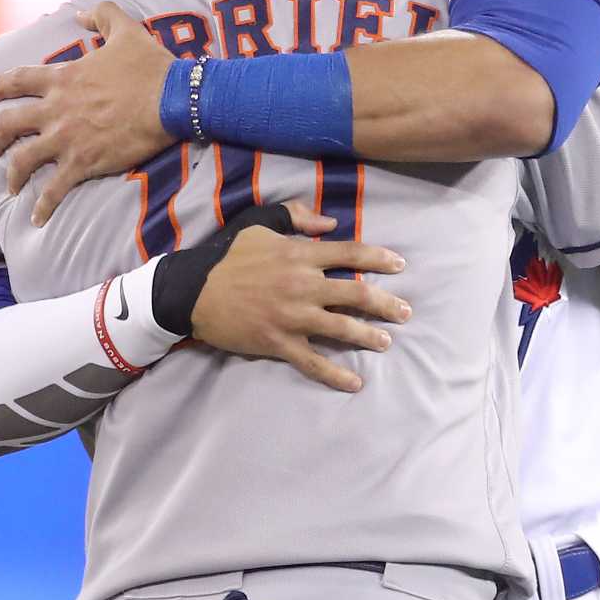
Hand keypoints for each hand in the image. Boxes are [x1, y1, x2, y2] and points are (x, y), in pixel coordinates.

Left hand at [0, 2, 174, 224]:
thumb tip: (82, 13)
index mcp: (62, 78)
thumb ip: (101, 16)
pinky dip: (42, 207)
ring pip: (22, 160)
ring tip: (11, 186)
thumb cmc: (150, 66)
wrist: (172, 100)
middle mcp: (55, 109)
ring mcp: (66, 139)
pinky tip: (36, 219)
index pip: (17, 80)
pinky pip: (54, 190)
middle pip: (9, 125)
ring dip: (12, 175)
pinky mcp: (82, 164)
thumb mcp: (125, 29)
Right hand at [191, 203, 411, 393]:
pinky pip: (313, 362)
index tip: (400, 265)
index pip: (350, 253)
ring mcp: (292, 316)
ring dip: (369, 336)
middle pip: (356, 293)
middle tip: (405, 312)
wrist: (193, 291)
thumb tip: (330, 223)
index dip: (379, 258)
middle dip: (386, 304)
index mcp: (300, 254)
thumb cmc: (227, 255)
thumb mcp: (260, 222)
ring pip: (341, 328)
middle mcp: (302, 285)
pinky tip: (355, 383)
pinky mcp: (278, 343)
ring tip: (386, 342)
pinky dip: (335, 375)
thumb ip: (296, 216)